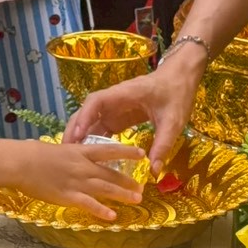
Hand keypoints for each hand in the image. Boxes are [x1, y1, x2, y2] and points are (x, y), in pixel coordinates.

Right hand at [20, 139, 142, 220]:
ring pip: (105, 189)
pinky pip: (89, 204)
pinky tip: (112, 216)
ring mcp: (77, 182)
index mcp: (79, 151)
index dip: (126, 152)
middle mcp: (83, 166)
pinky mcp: (69, 196)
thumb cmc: (33, 153)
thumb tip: (71, 150)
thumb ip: (68, 152)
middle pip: (111, 174)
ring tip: (136, 199)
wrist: (21, 163)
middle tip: (141, 187)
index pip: (109, 150)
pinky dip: (102, 210)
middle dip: (127, 181)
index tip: (140, 154)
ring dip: (122, 195)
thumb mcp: (55, 148)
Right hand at [63, 50, 204, 174]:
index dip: (85, 116)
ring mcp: (116, 108)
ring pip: (92, 120)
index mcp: (124, 94)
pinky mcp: (119, 116)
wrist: (182, 77)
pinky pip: (102, 128)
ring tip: (72, 156)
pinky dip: (94, 140)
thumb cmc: (177, 93)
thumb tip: (153, 170)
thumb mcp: (173, 120)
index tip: (77, 134)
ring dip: (82, 135)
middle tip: (66, 149)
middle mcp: (115, 100)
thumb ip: (162, 144)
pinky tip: (89, 156)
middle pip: (88, 111)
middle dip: (76, 128)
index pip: (97, 101)